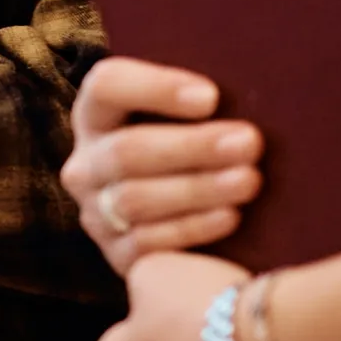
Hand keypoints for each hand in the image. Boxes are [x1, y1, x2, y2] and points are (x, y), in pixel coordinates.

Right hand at [64, 58, 262, 275]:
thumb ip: (202, 104)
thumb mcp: (186, 121)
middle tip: (249, 142)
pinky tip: (231, 217)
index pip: (106, 86)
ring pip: (135, 198)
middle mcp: (86, 163)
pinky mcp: (116, 254)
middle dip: (191, 146)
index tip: (211, 96)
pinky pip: (147, 243)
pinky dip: (192, 228)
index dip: (154, 88)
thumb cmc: (197, 153)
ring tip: (249, 180)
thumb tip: (253, 88)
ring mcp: (96, 211)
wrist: (186, 220)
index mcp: (97, 116)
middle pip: (127, 149)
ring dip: (196, 188)